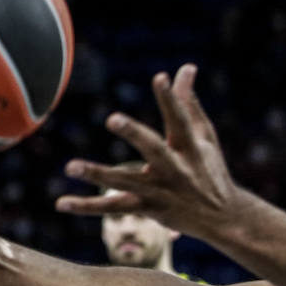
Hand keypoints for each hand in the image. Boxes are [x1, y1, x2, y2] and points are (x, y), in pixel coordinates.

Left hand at [56, 64, 246, 238]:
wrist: (223, 218)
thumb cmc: (209, 169)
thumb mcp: (204, 137)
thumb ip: (189, 103)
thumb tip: (185, 67)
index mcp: (190, 147)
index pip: (180, 119)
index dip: (171, 99)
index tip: (160, 78)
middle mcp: (175, 169)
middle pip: (153, 149)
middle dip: (134, 134)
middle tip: (112, 118)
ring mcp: (160, 191)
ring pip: (126, 182)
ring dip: (98, 174)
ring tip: (70, 166)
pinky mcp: (148, 209)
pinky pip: (113, 207)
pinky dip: (87, 207)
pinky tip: (62, 203)